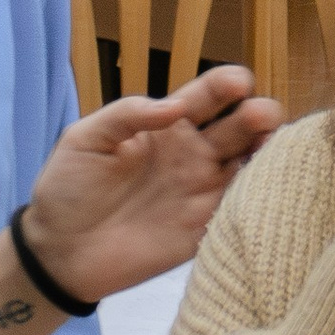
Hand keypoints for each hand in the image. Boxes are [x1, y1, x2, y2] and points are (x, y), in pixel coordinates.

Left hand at [19, 68, 283, 305]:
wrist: (58, 251)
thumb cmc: (68, 188)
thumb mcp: (85, 138)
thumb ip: (127, 114)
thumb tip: (175, 106)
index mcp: (167, 126)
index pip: (208, 97)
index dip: (227, 85)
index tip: (239, 83)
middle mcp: (194, 155)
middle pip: (241, 127)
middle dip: (259, 115)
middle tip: (262, 116)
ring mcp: (203, 192)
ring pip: (252, 165)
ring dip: (269, 154)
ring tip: (275, 146)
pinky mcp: (205, 229)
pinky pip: (243, 210)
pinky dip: (261, 197)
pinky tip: (270, 187)